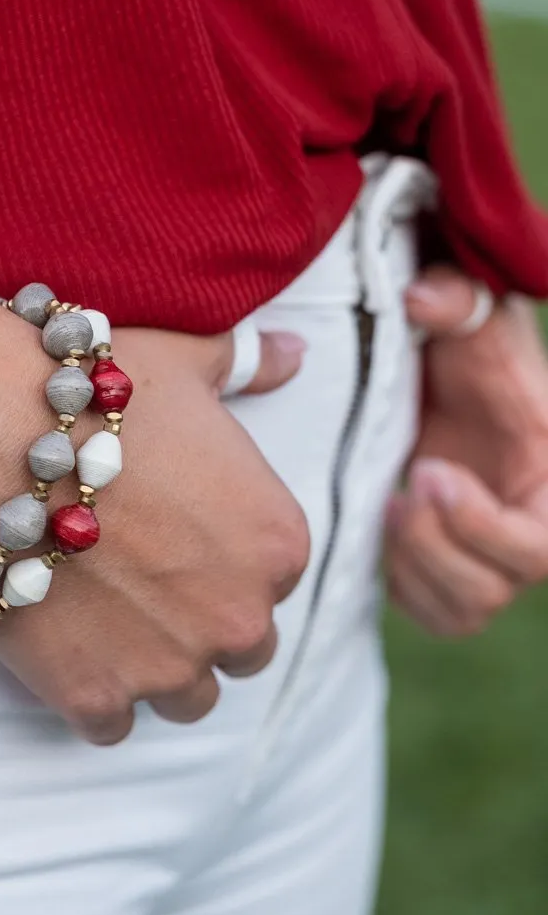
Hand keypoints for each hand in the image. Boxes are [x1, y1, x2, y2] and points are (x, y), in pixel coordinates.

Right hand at [0, 326, 310, 743]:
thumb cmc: (95, 396)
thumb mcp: (187, 366)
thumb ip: (252, 365)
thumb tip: (298, 352)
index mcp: (276, 543)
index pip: (275, 580)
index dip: (224, 562)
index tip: (178, 543)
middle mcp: (239, 616)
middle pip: (242, 648)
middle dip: (202, 624)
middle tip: (143, 586)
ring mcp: (167, 667)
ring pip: (187, 698)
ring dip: (155, 668)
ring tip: (106, 623)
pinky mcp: (95, 697)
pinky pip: (111, 727)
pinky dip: (90, 696)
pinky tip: (63, 649)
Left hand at [385, 267, 547, 634]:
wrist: (437, 385)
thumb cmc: (464, 351)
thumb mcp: (468, 317)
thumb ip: (457, 300)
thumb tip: (421, 300)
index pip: (545, 546)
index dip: (486, 526)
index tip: (429, 471)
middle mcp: (531, 527)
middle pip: (500, 587)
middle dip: (439, 545)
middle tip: (403, 486)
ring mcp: (491, 557)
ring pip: (466, 611)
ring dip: (416, 565)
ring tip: (389, 506)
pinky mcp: (451, 570)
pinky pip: (436, 614)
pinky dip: (404, 587)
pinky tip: (383, 530)